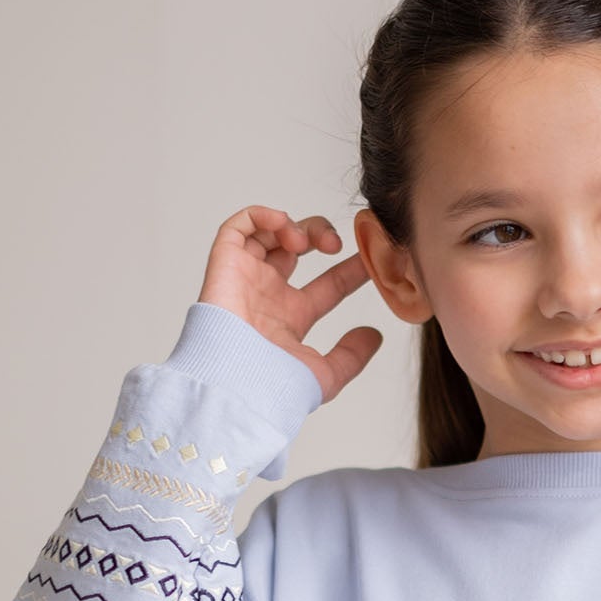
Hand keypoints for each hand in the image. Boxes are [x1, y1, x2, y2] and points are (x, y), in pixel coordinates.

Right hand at [197, 205, 383, 404]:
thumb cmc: (272, 385)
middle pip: (296, 251)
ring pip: (269, 234)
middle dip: (318, 236)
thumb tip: (375, 336)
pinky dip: (262, 216)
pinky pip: (238, 227)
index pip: (328, 285)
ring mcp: (247, 277)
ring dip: (295, 226)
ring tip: (308, 242)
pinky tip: (285, 227)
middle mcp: (268, 294)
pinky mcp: (225, 263)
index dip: (350, 269)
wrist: (236, 381)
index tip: (371, 258)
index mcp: (291, 318)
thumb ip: (351, 356)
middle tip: (335, 245)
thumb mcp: (324, 374)